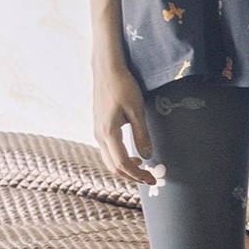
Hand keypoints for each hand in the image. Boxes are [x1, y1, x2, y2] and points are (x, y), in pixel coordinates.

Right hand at [92, 61, 155, 185]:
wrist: (107, 70)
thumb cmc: (123, 86)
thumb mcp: (137, 110)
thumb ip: (141, 134)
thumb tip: (148, 156)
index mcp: (108, 132)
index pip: (122, 164)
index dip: (137, 175)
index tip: (151, 179)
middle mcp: (99, 135)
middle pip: (113, 167)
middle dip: (131, 176)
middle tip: (149, 178)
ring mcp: (96, 131)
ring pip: (109, 159)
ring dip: (125, 167)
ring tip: (142, 167)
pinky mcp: (98, 126)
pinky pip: (107, 150)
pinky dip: (119, 158)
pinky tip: (132, 154)